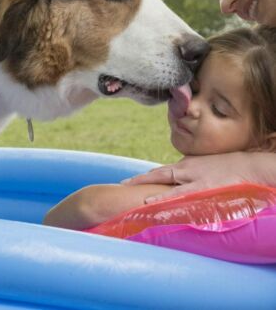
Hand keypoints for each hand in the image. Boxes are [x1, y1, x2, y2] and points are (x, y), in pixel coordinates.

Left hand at [122, 151, 275, 202]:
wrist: (249, 166)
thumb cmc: (229, 169)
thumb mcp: (207, 170)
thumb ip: (193, 177)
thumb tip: (182, 187)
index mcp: (187, 165)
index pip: (161, 172)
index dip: (145, 177)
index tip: (129, 182)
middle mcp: (186, 168)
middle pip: (157, 174)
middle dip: (139, 180)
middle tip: (121, 185)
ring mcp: (193, 177)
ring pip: (163, 183)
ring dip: (145, 188)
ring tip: (127, 193)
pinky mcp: (202, 187)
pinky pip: (178, 195)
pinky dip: (163, 199)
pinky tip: (149, 204)